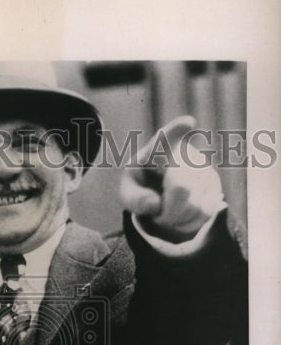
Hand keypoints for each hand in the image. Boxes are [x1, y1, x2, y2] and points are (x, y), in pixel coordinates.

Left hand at [120, 116, 223, 241]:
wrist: (163, 187)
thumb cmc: (143, 185)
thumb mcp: (130, 192)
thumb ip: (135, 199)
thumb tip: (155, 204)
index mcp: (158, 149)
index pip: (166, 141)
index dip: (177, 131)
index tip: (188, 123)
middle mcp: (185, 154)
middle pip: (180, 188)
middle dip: (166, 207)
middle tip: (158, 204)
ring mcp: (203, 170)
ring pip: (193, 205)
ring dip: (176, 216)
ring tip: (169, 206)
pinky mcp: (214, 187)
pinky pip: (203, 213)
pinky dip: (188, 221)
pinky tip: (181, 210)